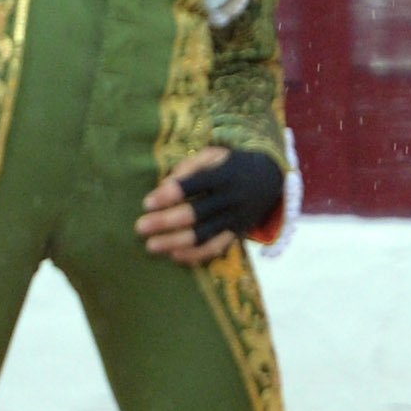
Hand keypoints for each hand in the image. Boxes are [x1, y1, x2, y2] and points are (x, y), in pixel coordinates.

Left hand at [136, 146, 239, 264]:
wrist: (270, 177)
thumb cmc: (230, 164)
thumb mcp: (213, 155)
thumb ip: (189, 166)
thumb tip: (164, 186)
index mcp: (223, 174)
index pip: (193, 185)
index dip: (169, 195)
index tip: (146, 203)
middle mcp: (231, 197)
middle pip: (195, 213)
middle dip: (165, 222)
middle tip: (140, 227)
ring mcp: (236, 217)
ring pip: (203, 234)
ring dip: (175, 242)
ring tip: (151, 246)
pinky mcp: (238, 232)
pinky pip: (216, 247)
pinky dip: (195, 254)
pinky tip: (175, 255)